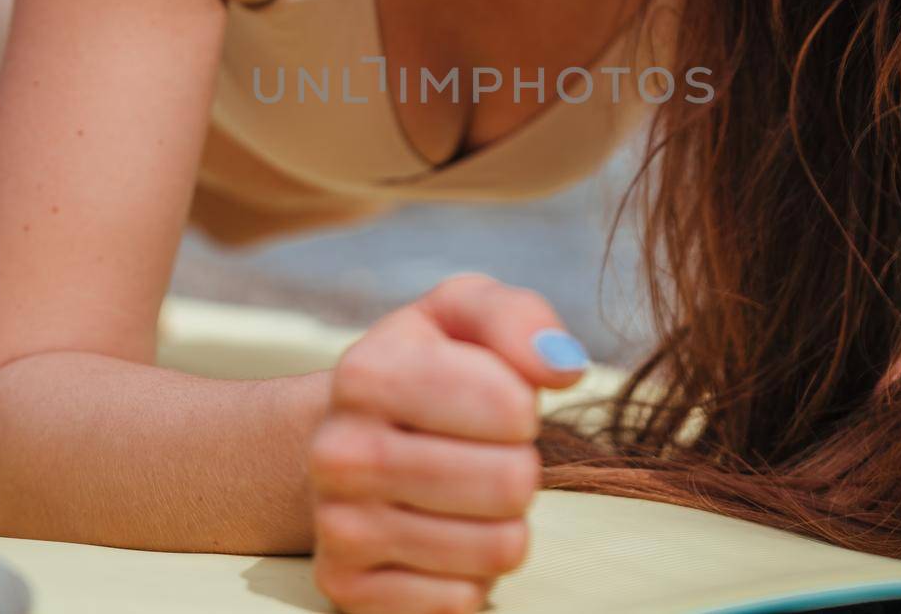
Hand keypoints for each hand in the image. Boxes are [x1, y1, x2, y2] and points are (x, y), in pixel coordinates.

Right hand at [307, 272, 589, 613]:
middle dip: (518, 465)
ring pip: (496, 549)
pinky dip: (471, 571)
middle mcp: (338, 452)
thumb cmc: (426, 368)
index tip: (496, 399)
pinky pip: (463, 600)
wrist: (343, 438)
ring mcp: (337, 527)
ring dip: (503, 521)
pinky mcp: (347, 589)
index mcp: (366, 372)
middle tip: (483, 452)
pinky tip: (440, 532)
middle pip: (511, 483)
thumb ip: (518, 318)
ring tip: (467, 492)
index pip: (509, 407)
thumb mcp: (463, 315)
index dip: (523, 405)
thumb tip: (563, 366)